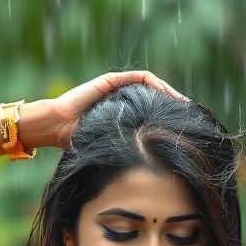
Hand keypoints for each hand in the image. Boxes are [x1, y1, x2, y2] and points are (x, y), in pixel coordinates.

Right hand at [45, 71, 188, 148]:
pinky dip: (153, 82)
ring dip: (168, 91)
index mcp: (123, 113)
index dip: (166, 115)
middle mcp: (121, 98)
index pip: (150, 109)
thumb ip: (125, 147)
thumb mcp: (109, 145)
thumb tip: (148, 168)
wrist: (56, 127)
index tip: (182, 126)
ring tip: (181, 102)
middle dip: (172, 102)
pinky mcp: (110, 81)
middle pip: (154, 95)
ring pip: (149, 84)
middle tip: (188, 113)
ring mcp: (116, 88)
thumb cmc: (77, 140)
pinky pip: (138, 77)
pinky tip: (165, 92)